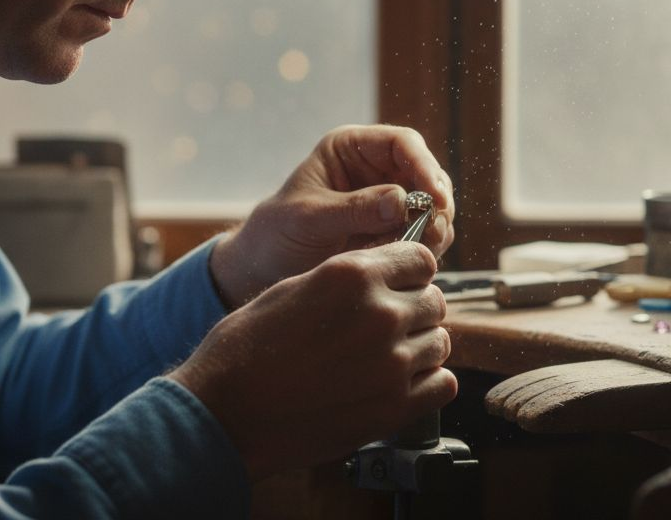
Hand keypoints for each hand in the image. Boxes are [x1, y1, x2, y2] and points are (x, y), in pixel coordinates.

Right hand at [168, 241, 456, 478]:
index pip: (422, 259)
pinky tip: (397, 384)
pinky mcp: (395, 407)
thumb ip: (350, 278)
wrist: (227, 410)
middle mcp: (381, 313)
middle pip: (435, 301)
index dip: (411, 272)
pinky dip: (426, 383)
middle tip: (386, 327)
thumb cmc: (247, 348)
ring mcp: (393, 363)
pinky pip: (442, 384)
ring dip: (419, 347)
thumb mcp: (296, 287)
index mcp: (354, 274)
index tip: (400, 285)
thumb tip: (387, 274)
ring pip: (440, 343)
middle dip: (415, 310)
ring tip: (384, 359)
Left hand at [210, 125, 454, 306]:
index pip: (403, 143)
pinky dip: (424, 249)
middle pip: (427, 175)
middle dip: (436, 204)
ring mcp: (390, 201)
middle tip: (433, 234)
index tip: (435, 199)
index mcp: (352, 148)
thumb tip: (402, 201)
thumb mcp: (309, 218)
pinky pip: (426, 236)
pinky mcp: (395, 232)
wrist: (265, 269)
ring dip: (434, 230)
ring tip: (413, 252)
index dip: (424, 167)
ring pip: (434, 208)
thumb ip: (354, 209)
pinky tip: (403, 263)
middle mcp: (377, 169)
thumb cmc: (277, 233)